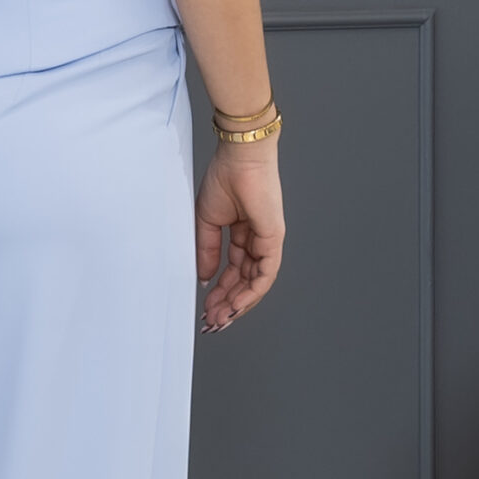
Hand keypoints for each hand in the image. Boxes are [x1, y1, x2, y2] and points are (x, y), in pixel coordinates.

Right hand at [196, 139, 283, 331]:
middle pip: (244, 281)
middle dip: (227, 303)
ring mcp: (268, 242)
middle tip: (210, 321)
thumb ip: (207, 251)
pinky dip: (250, 293)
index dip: (219, 291)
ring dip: (237, 303)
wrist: (238, 158)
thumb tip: (204, 277)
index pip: (234, 271)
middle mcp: (258, 241)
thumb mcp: (206, 222)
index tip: (205, 307)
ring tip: (218, 318)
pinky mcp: (273, 240)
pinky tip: (234, 305)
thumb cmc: (224, 178)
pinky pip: (265, 275)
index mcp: (243, 234)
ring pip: (255, 283)